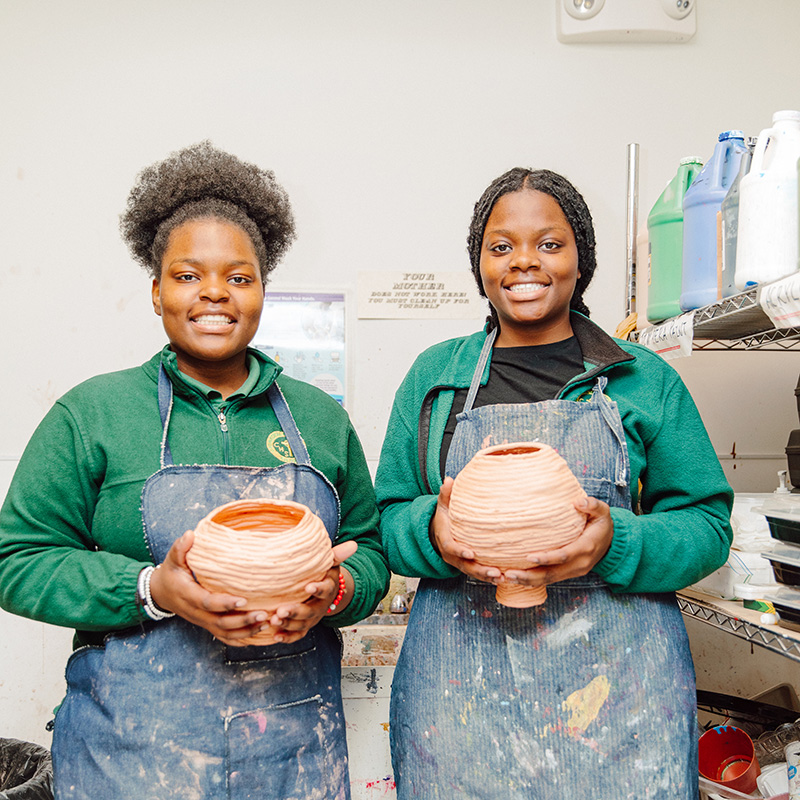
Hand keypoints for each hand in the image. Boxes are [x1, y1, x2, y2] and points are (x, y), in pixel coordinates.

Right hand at [149, 530, 269, 646]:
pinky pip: (225, 637)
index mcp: (188, 595)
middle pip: (220, 623)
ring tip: (267, 623)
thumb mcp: (172, 559)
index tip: (243, 599)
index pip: (207, 602)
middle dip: (242, 620)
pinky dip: (242, 638)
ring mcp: (202, 621)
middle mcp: (195, 613)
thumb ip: (180, 548)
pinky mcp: (208, 625)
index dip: (225, 604)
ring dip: (246, 631)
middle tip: (263, 614)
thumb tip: (190, 535)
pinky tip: (259, 633)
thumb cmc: (171, 573)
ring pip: (224, 633)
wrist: (161, 593)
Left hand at [266, 540, 357, 643]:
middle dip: (296, 612)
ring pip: (302, 625)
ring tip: (274, 621)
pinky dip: (287, 637)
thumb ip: (337, 554)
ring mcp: (313, 617)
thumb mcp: (331, 562)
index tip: (308, 587)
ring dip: (288, 624)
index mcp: (328, 588)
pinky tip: (275, 636)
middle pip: (310, 611)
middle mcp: (321, 605)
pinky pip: (297, 635)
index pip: (325, 589)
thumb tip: (352, 544)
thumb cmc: (324, 573)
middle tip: (281, 610)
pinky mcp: (304, 626)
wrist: (325, 590)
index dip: (318, 589)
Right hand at [430, 477, 502, 583]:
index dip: (460, 551)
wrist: (438, 531)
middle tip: (495, 571)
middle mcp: (451, 554)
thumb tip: (449, 480)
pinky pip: (478, 573)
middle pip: (464, 565)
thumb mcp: (443, 504)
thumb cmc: (444, 516)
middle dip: (479, 570)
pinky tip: (504, 577)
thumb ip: (446, 494)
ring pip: (472, 572)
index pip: (450, 547)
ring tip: (503, 577)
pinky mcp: (467, 565)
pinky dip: (489, 577)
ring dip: (487, 576)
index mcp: (444, 539)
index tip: (471, 553)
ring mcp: (459, 562)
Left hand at [502, 495, 613, 587]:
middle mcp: (579, 563)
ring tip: (508, 578)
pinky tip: (517, 578)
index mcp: (586, 548)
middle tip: (509, 574)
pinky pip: (549, 579)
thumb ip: (592, 505)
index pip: (564, 555)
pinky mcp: (567, 573)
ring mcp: (573, 571)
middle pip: (552, 574)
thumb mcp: (603, 512)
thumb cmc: (602, 524)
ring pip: (549, 580)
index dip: (546, 558)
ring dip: (528, 581)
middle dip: (530, 576)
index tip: (529, 556)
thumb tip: (578, 502)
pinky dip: (533, 581)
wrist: (611, 543)